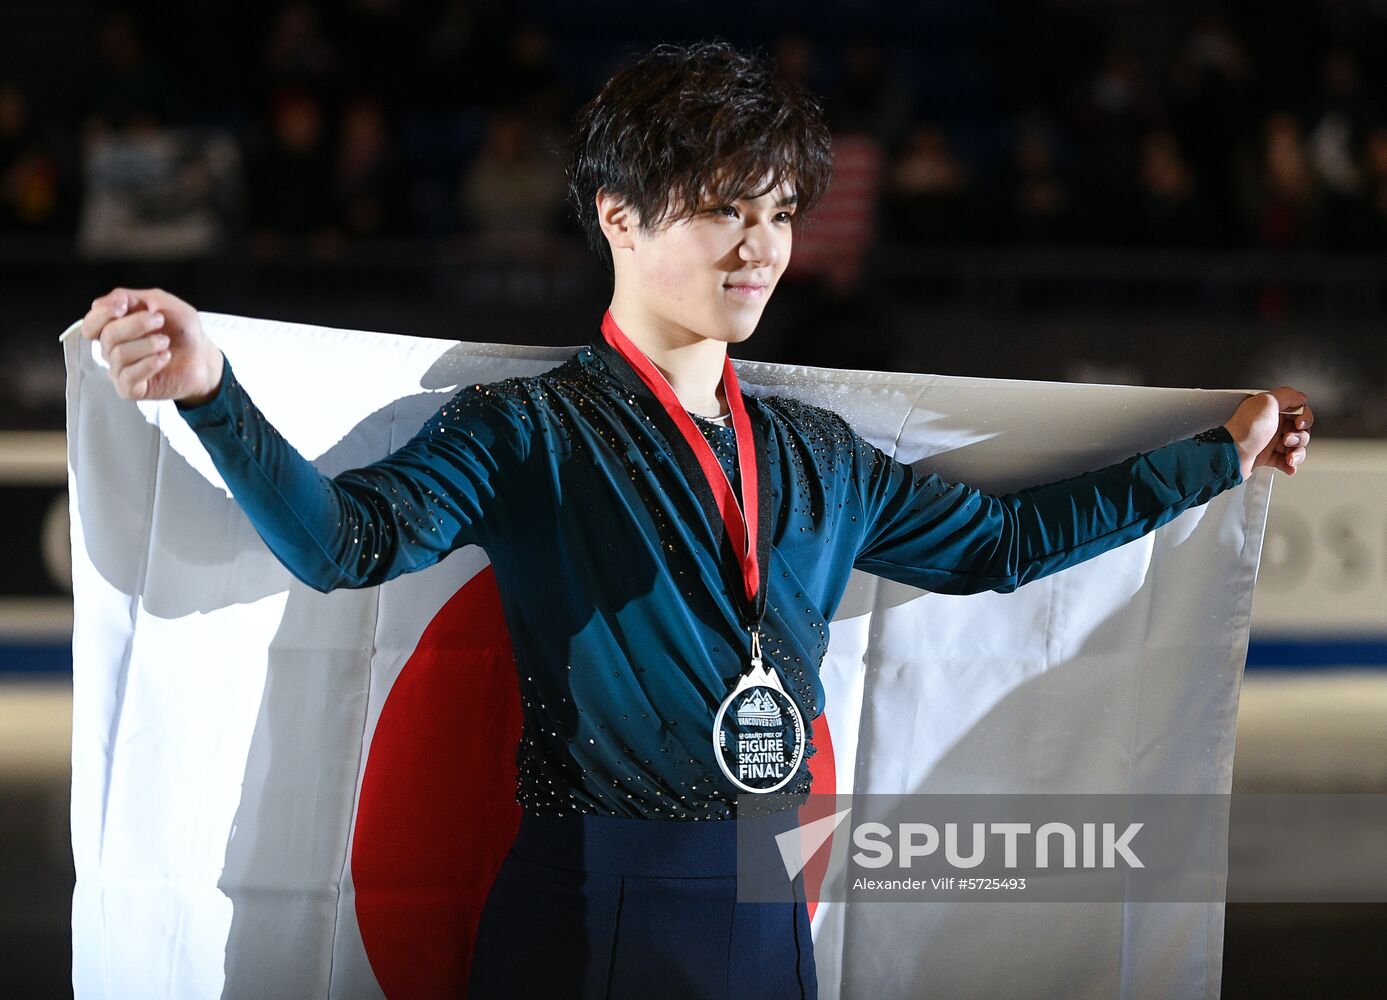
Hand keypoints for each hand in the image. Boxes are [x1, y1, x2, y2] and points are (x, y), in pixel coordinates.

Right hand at [80, 287, 224, 404]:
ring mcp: (119, 370)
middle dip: (135, 324)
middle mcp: (112, 350)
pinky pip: (128, 376)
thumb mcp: (161, 302)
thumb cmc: (182, 330)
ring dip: (147, 344)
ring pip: (119, 354)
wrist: (203, 357)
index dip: (102, 313)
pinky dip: (148, 364)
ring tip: (166, 342)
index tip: (124, 306)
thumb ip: (130, 297)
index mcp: (114, 328)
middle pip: (107, 335)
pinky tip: (164, 357)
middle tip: (160, 320)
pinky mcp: (130, 389)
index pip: (91, 324)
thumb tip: (100, 303)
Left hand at [1222, 386, 1312, 479]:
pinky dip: (1290, 464)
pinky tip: (1289, 466)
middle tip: (1287, 440)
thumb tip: (1300, 397)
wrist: (1232, 454)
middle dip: (1300, 437)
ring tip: (1289, 457)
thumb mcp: (1267, 402)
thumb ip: (1287, 395)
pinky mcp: (1267, 456)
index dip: (1304, 417)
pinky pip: (1286, 461)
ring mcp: (1270, 441)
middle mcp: (1271, 424)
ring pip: (1296, 446)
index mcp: (1272, 409)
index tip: (1299, 423)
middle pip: (1301, 430)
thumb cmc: (1246, 430)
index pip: (1299, 411)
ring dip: (1297, 452)